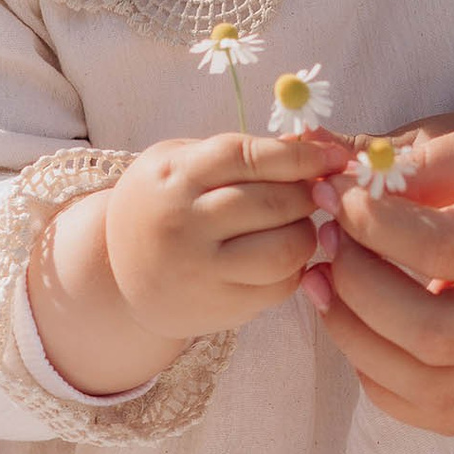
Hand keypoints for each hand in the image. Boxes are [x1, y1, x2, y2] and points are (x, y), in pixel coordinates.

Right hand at [29, 131, 344, 398]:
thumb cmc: (164, 204)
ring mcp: (198, 271)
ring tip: (299, 224)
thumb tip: (313, 144)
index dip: (298, 155)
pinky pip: (279, 286)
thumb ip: (239, 154)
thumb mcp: (181, 164)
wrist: (119, 275)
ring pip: (283, 250)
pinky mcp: (218, 308)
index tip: (334, 156)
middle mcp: (181, 224)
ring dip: (306, 234)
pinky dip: (294, 268)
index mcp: (172, 176)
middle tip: (320, 192)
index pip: (246, 158)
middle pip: (271, 204)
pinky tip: (283, 255)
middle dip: (308, 194)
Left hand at [318, 101, 453, 435]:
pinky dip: (393, 387)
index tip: (346, 195)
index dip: (380, 227)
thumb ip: (448, 151)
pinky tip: (369, 336)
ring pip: (437, 390)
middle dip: (358, 291)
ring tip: (328, 289)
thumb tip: (353, 170)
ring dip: (361, 344)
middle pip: (438, 335)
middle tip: (326, 244)